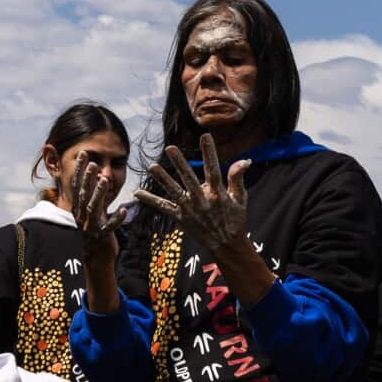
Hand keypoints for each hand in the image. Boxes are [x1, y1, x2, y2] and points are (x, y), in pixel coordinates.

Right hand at [71, 152, 126, 265]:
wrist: (94, 260)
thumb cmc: (93, 233)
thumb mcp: (89, 212)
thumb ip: (90, 196)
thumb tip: (94, 175)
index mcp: (77, 209)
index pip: (76, 186)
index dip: (78, 170)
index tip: (82, 153)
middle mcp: (81, 217)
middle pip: (83, 195)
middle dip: (87, 179)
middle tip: (92, 163)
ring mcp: (91, 228)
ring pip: (94, 209)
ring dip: (99, 194)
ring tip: (105, 180)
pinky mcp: (102, 238)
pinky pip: (109, 228)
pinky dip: (116, 219)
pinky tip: (123, 210)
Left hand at [134, 134, 249, 253]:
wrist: (226, 245)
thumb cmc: (235, 218)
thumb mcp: (241, 198)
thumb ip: (237, 178)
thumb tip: (244, 160)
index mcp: (218, 194)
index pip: (213, 170)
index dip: (209, 153)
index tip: (205, 136)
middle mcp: (202, 201)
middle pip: (189, 179)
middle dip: (180, 164)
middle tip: (170, 148)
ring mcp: (190, 210)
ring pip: (174, 192)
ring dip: (163, 179)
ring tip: (151, 166)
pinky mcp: (181, 218)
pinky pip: (164, 208)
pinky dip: (151, 200)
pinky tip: (137, 193)